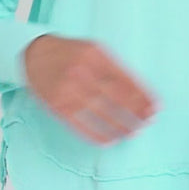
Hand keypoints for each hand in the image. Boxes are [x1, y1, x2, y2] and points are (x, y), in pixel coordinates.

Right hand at [22, 35, 160, 144]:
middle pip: (114, 97)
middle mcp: (81, 71)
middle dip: (135, 112)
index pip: (124, 79)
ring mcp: (67, 90)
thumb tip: (138, 92)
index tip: (155, 107)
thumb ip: (113, 67)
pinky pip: (81, 125)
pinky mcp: (57, 106)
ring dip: (120, 126)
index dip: (142, 95)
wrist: (33, 54)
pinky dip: (98, 135)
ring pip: (100, 113)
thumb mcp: (92, 49)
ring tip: (133, 132)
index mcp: (94, 54)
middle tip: (147, 121)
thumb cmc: (69, 52)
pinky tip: (111, 139)